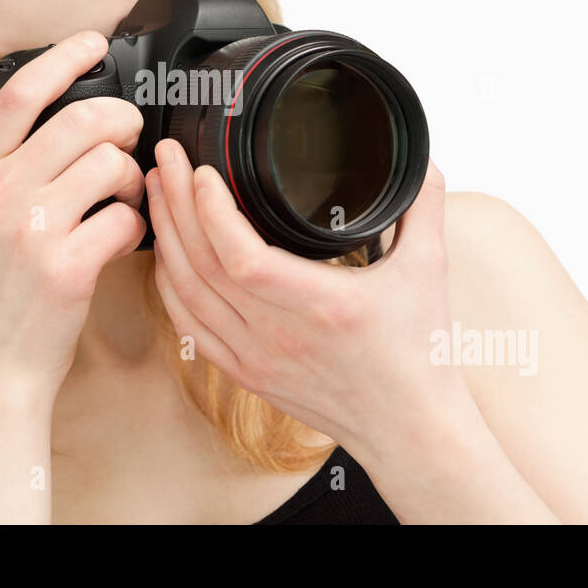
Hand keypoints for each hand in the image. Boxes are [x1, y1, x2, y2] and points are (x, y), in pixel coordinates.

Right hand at [0, 30, 146, 397]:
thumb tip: (41, 114)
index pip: (18, 94)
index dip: (62, 58)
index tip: (92, 44)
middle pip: (82, 119)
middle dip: (122, 122)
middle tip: (128, 139)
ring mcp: (28, 229)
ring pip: (112, 163)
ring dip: (133, 178)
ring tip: (124, 198)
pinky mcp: (66, 266)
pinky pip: (126, 217)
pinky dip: (135, 225)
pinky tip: (119, 240)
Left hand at [145, 137, 464, 460]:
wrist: (408, 429)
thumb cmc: (419, 355)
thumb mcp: (429, 270)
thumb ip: (421, 206)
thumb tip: (420, 158)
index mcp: (323, 306)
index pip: (243, 258)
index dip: (212, 211)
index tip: (202, 171)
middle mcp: (280, 336)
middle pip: (202, 264)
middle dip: (176, 203)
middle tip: (166, 158)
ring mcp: (256, 358)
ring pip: (186, 293)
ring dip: (166, 237)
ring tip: (158, 190)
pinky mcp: (245, 374)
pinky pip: (190, 326)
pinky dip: (169, 285)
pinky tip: (165, 252)